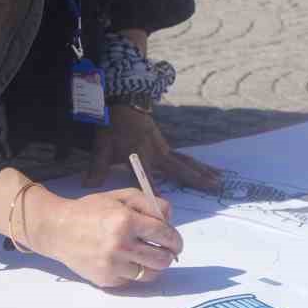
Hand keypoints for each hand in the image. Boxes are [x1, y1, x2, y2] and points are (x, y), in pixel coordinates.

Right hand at [29, 187, 181, 287]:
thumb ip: (149, 203)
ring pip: (150, 274)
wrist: (58, 229)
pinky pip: (132, 280)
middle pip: (161, 259)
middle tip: (167, 251)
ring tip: (149, 256)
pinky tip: (126, 260)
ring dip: (154, 266)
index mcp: (125, 220)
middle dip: (169, 255)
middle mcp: (120, 245)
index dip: (175, 239)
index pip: (164, 235)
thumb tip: (169, 218)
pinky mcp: (106, 280)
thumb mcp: (121, 196)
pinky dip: (134, 271)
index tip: (175, 241)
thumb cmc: (91, 210)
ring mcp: (112, 265)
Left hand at [83, 104, 221, 191]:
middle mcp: (157, 151)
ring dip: (202, 171)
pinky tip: (209, 170)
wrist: (123, 103)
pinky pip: (184, 158)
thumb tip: (88, 184)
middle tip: (214, 186)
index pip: (147, 175)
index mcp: (140, 154)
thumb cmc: (113, 126)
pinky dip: (197, 164)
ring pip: (186, 162)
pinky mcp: (165, 146)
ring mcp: (164, 148)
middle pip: (179, 167)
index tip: (162, 205)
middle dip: (196, 178)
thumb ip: (97, 166)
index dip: (154, 189)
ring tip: (219, 180)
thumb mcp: (102, 144)